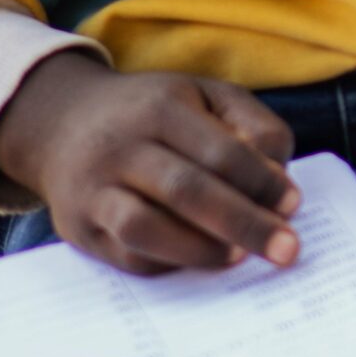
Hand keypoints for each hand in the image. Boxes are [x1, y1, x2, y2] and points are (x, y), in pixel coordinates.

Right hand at [0, 50, 299, 274]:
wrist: (62, 122)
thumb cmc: (153, 110)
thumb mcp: (205, 95)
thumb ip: (251, 124)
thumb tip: (279, 175)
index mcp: (161, 108)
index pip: (222, 150)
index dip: (263, 182)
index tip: (293, 205)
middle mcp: (120, 147)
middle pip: (187, 191)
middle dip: (244, 224)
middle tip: (286, 248)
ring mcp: (93, 189)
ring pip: (145, 227)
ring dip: (200, 249)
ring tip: (239, 257)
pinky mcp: (78, 227)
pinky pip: (126, 255)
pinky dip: (168, 262)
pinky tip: (199, 259)